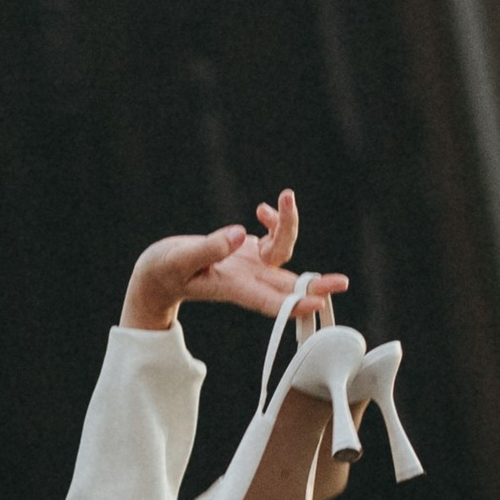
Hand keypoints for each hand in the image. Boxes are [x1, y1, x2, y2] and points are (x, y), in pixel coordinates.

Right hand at [121, 190, 346, 334]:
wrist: (158, 272)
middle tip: (340, 283)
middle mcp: (247, 280)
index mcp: (233, 287)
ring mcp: (250, 267)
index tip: (315, 304)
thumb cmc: (164, 271)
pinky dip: (275, 222)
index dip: (293, 303)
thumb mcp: (180, 259)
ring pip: (284, 253)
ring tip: (286, 196)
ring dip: (290, 226)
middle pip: (288, 285)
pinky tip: (263, 209)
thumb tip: (241, 234)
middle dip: (315, 284)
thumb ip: (210, 248)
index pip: (268, 300)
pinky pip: (274, 239)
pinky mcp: (248, 253)